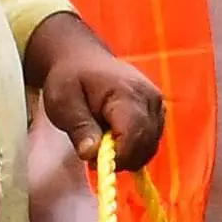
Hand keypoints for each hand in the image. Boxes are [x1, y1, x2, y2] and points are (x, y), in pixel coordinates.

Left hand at [24, 13, 166, 170]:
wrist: (83, 58)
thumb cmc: (71, 79)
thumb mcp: (63, 103)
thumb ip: (79, 128)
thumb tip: (91, 154)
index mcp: (128, 93)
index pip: (134, 134)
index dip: (118, 156)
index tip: (92, 162)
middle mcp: (150, 98)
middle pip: (147, 143)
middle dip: (122, 158)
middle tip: (92, 157)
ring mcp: (158, 104)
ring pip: (151, 144)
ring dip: (128, 154)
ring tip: (101, 146)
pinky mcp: (158, 110)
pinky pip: (152, 139)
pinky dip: (134, 147)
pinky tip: (113, 140)